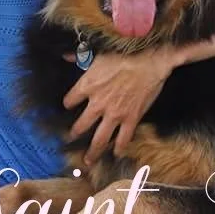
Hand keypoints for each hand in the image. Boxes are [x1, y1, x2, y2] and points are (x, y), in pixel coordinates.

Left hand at [61, 47, 177, 166]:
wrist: (149, 60)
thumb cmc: (124, 53)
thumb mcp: (98, 53)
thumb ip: (80, 57)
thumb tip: (65, 56)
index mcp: (87, 85)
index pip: (70, 100)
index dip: (68, 103)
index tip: (68, 106)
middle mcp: (98, 103)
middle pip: (81, 124)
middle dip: (75, 133)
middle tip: (71, 138)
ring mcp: (114, 114)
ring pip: (100, 138)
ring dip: (93, 151)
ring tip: (88, 160)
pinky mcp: (131, 118)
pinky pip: (124, 138)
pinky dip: (120, 148)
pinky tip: (117, 153)